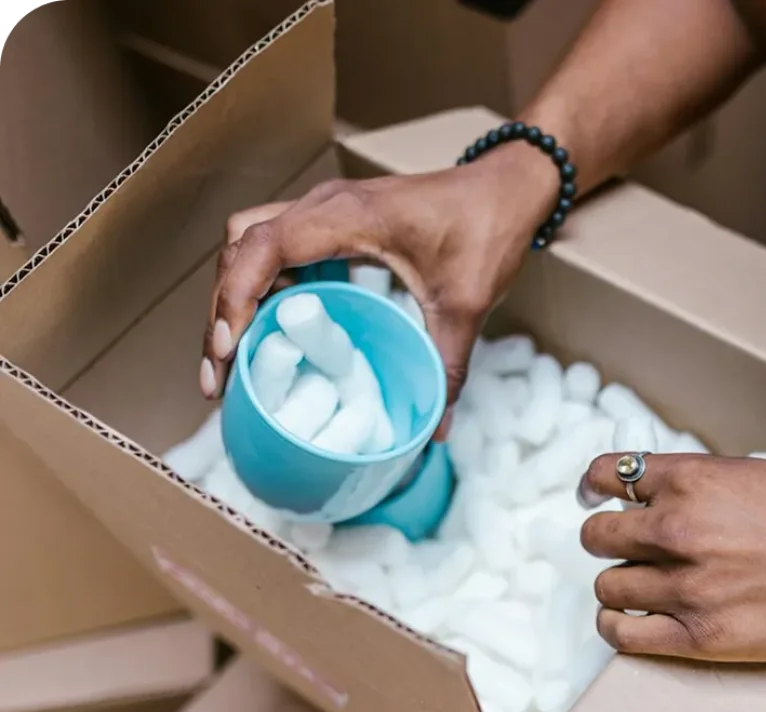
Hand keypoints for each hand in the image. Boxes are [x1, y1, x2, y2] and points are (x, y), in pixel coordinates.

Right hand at [200, 143, 561, 401]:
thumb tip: (436, 430)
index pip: (261, 248)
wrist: (507, 189)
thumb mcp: (466, 306)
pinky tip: (273, 331)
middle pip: (240, 248)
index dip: (235, 298)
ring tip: (234, 358)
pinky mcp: (334, 223)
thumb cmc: (486, 230)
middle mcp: (323, 207)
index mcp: (345, 216)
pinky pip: (277, 248)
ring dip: (236, 295)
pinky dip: (263, 286)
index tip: (229, 349)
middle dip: (222, 308)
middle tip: (221, 371)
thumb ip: (447, 366)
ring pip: (250, 245)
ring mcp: (325, 212)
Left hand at [577, 454, 765, 662]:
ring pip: (607, 586)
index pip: (608, 476)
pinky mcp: (700, 636)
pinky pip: (624, 634)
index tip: (596, 495)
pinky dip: (618, 626)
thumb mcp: (757, 475)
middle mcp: (682, 529)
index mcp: (695, 480)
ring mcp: (688, 587)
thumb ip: (699, 482)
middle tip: (622, 544)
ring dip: (616, 583)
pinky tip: (629, 619)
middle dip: (605, 538)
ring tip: (637, 583)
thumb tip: (650, 491)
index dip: (596, 486)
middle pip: (598, 535)